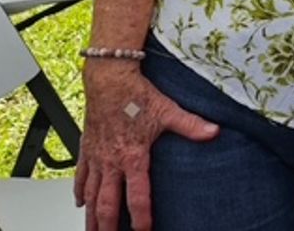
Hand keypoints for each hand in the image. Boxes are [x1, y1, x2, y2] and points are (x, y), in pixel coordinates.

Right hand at [75, 63, 218, 230]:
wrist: (109, 78)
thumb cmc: (135, 93)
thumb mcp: (167, 110)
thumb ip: (191, 125)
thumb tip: (214, 131)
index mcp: (133, 156)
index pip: (137, 195)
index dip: (141, 216)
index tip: (144, 230)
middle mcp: (111, 161)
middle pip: (107, 203)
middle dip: (108, 226)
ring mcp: (96, 157)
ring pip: (91, 194)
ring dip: (91, 216)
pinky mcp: (86, 148)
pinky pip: (80, 175)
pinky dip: (79, 191)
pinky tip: (80, 202)